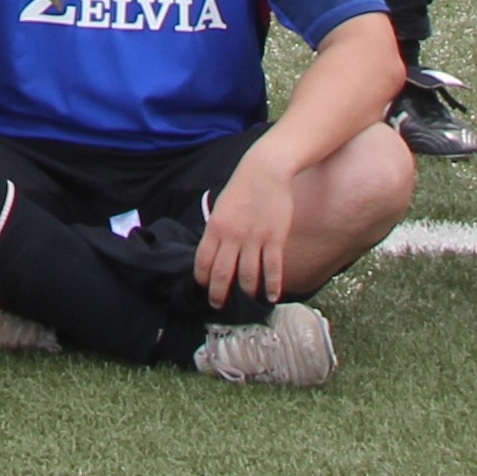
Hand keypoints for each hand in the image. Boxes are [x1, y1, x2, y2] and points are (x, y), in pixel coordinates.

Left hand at [192, 161, 295, 308]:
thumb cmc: (243, 187)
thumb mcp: (222, 207)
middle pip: (222, 273)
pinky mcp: (274, 238)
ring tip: (246, 297)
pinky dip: (271, 285)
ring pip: (247, 275)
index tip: (204, 287)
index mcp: (215, 227)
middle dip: (218, 293)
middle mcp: (232, 236)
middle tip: (218, 304)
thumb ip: (218, 230)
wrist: (266, 171)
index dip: (202, 278)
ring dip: (246, 291)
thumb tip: (215, 250)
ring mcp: (254, 238)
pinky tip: (271, 296)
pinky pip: (272, 268)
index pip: (203, 261)